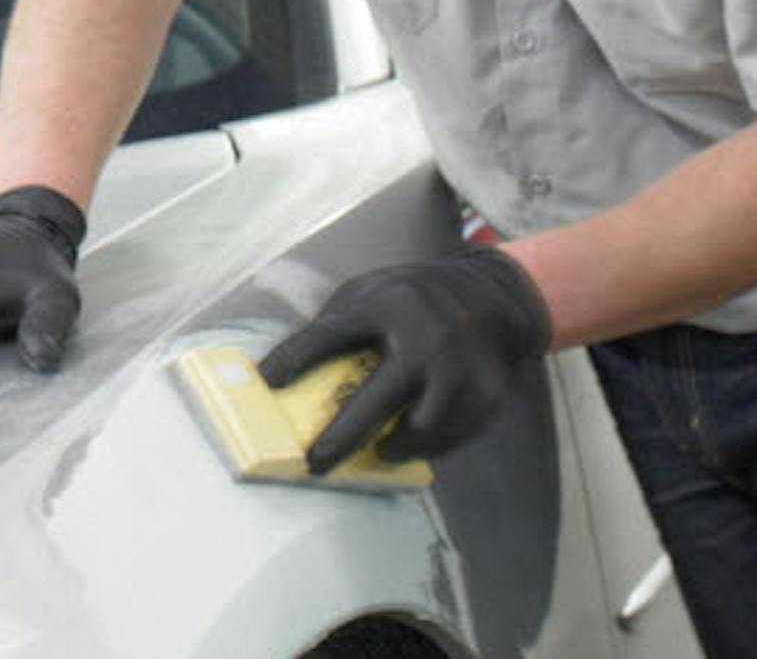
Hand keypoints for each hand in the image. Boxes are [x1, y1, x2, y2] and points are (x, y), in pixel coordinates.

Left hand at [258, 248, 550, 474]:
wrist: (489, 297)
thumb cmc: (411, 302)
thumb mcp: (372, 293)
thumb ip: (338, 326)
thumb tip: (284, 375)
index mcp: (387, 302)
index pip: (333, 333)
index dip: (296, 357)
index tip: (266, 382)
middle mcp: (426, 333)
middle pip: (379, 396)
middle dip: (342, 436)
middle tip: (314, 463)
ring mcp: (460, 365)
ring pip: (422, 426)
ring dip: (395, 447)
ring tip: (378, 451)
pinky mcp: (486, 391)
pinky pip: (452, 436)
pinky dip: (429, 447)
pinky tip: (413, 443)